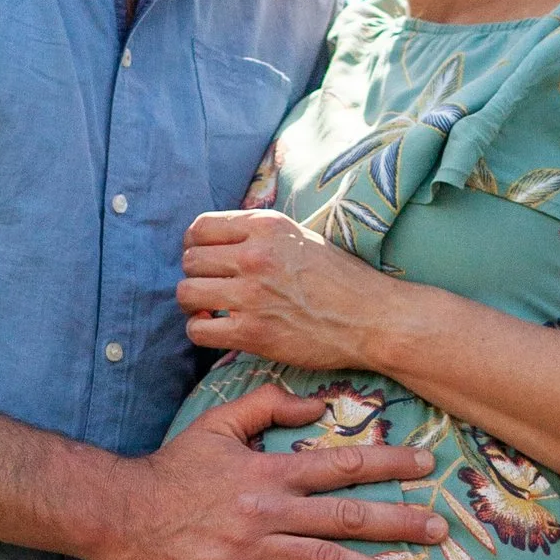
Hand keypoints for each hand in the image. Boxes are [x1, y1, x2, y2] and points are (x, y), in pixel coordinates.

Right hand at [105, 385, 446, 559]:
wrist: (117, 512)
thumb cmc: (169, 469)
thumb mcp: (216, 424)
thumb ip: (265, 405)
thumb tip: (316, 403)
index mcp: (269, 471)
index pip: (341, 465)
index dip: (388, 465)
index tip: (426, 466)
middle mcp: (269, 511)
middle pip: (347, 516)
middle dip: (400, 522)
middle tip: (441, 530)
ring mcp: (252, 551)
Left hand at [177, 209, 395, 369]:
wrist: (372, 318)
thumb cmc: (341, 280)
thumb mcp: (300, 237)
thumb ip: (260, 235)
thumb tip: (220, 241)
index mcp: (266, 227)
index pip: (200, 227)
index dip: (194, 246)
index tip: (205, 260)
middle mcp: (254, 255)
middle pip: (190, 260)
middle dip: (196, 275)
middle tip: (213, 288)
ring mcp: (251, 294)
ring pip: (186, 293)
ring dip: (194, 304)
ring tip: (212, 309)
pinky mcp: (252, 332)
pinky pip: (198, 329)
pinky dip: (202, 330)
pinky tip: (219, 328)